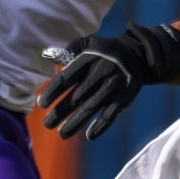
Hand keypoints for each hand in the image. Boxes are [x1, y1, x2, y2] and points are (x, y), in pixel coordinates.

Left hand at [37, 23, 179, 140]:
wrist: (138, 54)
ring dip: (76, 122)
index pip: (66, 77)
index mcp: (88, 59)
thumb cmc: (105, 50)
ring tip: (62, 134)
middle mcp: (100, 73)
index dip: (53, 91)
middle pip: (77, 96)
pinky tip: (90, 136)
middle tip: (47, 124)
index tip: (41, 104)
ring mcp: (114, 86)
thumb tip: (48, 56)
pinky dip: (102, 125)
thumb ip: (68, 50)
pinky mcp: (126, 96)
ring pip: (92, 107)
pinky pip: (113, 113)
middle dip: (61, 111)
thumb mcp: (88, 42)